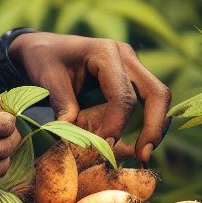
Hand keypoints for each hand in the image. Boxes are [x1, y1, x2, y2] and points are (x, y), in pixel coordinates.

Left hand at [8, 32, 171, 161]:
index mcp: (105, 52)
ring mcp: (132, 66)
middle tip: (143, 156)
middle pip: (156, 93)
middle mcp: (125, 57)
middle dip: (154, 127)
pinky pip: (148, 101)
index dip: (116, 124)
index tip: (104, 146)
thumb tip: (72, 137)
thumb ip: (62, 105)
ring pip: (158, 97)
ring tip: (142, 155)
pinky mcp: (132, 79)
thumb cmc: (44, 59)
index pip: (122, 94)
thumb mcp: (47, 78)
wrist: (44, 46)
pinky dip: (147, 123)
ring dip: (155, 127)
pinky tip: (137, 145)